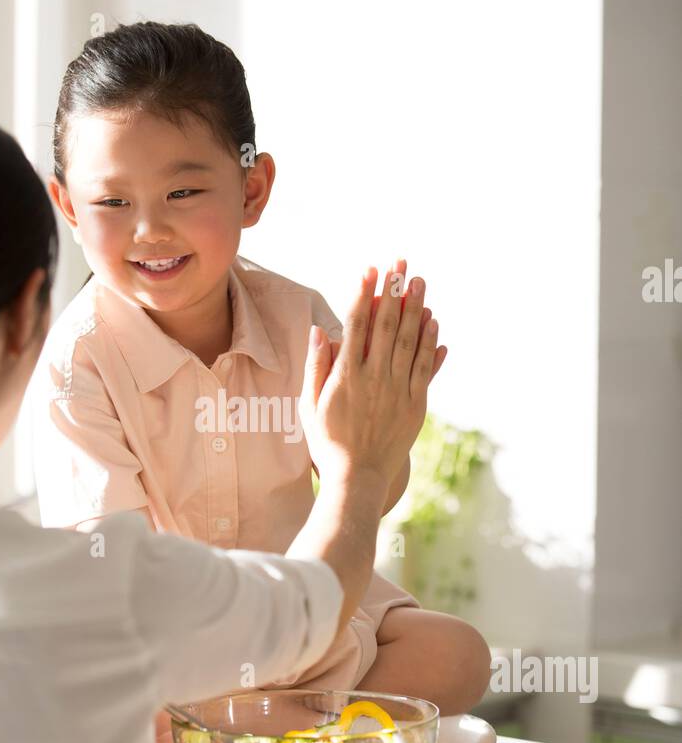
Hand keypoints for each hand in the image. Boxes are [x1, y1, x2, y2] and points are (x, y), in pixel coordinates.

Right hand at [299, 265, 445, 495]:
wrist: (358, 478)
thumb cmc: (328, 441)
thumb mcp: (309, 405)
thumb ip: (315, 366)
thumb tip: (319, 331)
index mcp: (346, 376)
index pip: (356, 325)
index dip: (364, 295)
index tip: (370, 270)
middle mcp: (375, 378)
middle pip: (387, 325)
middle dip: (394, 291)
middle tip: (400, 264)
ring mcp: (398, 390)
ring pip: (410, 341)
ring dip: (416, 309)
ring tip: (419, 282)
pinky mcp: (416, 404)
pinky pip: (426, 367)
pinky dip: (431, 343)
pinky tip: (433, 322)